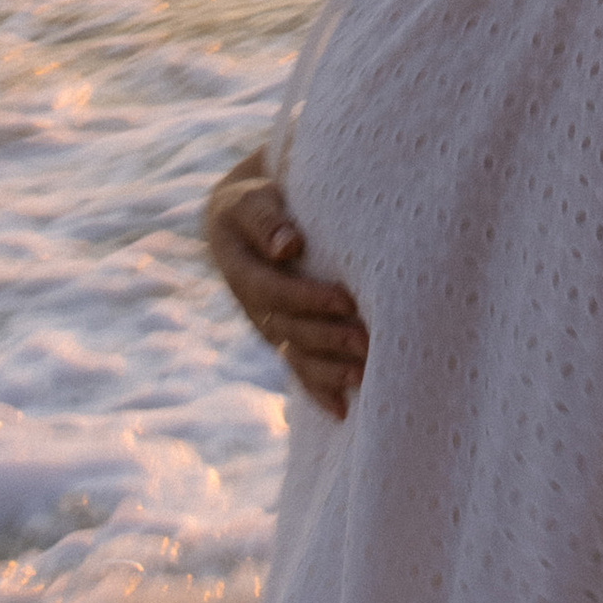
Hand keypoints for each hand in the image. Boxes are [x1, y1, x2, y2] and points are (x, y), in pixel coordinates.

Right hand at [201, 151, 367, 420]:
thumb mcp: (253, 196)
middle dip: (326, 338)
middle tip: (366, 342)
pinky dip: (318, 388)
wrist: (253, 208)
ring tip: (363, 376)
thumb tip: (287, 246)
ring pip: (294, 351)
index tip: (347, 300)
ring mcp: (267, 320)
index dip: (306, 298)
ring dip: (327, 368)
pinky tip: (342, 410)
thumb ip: (265, 217)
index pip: (271, 289)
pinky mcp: (284, 333)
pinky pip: (298, 365)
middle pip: (286, 327)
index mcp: (237, 264)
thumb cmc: (261, 193)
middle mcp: (250, 300)